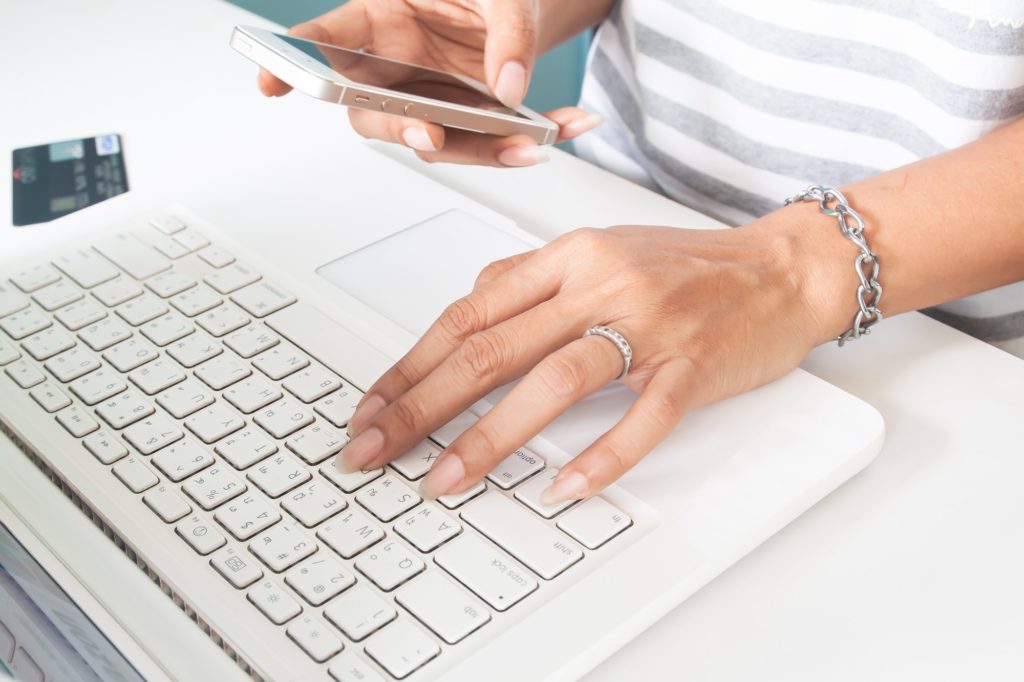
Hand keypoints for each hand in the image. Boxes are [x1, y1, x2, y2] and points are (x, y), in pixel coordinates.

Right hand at [257, 0, 601, 165]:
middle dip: (399, 129)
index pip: (325, 40)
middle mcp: (393, 65)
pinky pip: (484, 142)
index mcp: (378, 17)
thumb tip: (510, 86)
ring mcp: (426, 97)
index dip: (291, 63)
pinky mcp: (463, 118)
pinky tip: (565, 128)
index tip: (270, 82)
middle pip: (374, 112)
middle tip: (426, 135)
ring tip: (533, 142)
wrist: (518, 5)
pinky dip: (529, 140)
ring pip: (435, 140)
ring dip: (486, 149)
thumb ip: (507, 30)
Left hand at [335, 216, 842, 502]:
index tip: (372, 408)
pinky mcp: (692, 365)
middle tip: (374, 451)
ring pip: (553, 380)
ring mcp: (647, 325)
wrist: (782, 266)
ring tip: (444, 480)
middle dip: (421, 406)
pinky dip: (601, 456)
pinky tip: (562, 488)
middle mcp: (599, 285)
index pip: (468, 314)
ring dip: (489, 437)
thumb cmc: (688, 265)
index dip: (411, 364)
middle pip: (491, 348)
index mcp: (568, 257)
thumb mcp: (598, 251)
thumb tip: (469, 307)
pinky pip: (641, 416)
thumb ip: (529, 277)